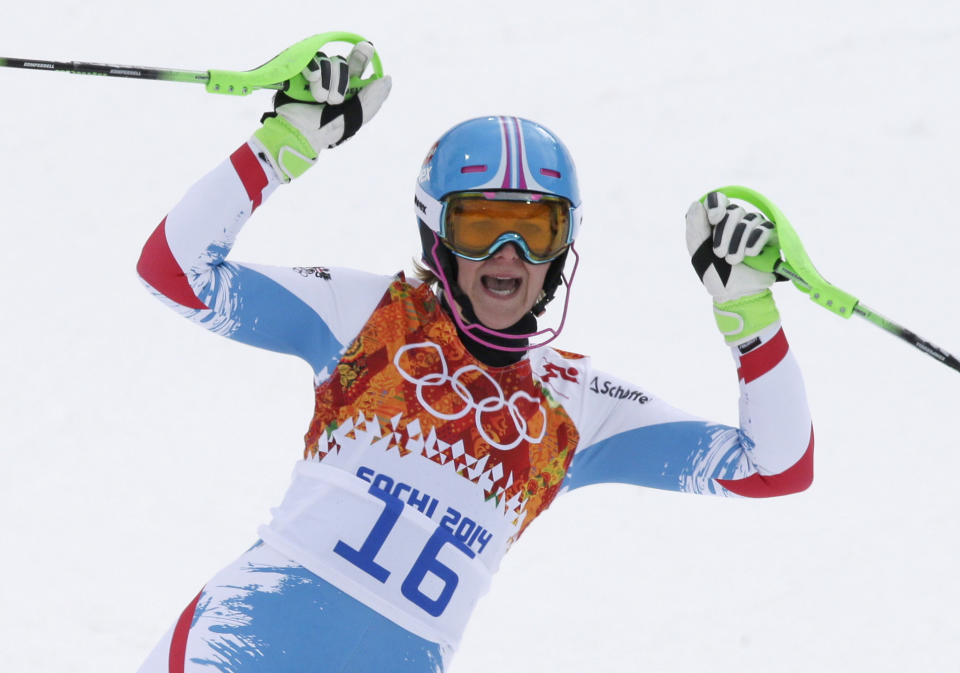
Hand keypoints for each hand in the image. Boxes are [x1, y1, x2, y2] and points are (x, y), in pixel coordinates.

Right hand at [253, 41, 390, 179]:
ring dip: (329, 81)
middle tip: (350, 74)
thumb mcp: (355, 118)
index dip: (364, 56)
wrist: (297, 133)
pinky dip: (314, 70)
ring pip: (330, 61)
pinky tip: (312, 83)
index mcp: (348, 91)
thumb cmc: (327, 131)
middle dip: (349, 70)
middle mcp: (333, 80)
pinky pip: (312, 59)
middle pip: (345, 61)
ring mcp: (316, 75)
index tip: (367, 49)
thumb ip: (372, 99)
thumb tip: (387, 79)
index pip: (359, 68)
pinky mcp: (299, 71)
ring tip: (322, 99)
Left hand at [685, 191, 776, 302]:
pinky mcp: (770, 236)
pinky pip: (765, 228)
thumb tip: (697, 203)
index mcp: (715, 221)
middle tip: (719, 254)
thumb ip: (695, 228)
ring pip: (749, 220)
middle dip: (725, 233)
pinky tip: (751, 253)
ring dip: (738, 241)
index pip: (717, 198)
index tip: (714, 218)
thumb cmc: (714, 273)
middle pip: (733, 210)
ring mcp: (753, 227)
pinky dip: (756, 240)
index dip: (716, 204)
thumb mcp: (698, 253)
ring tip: (733, 260)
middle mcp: (735, 220)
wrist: (735, 294)